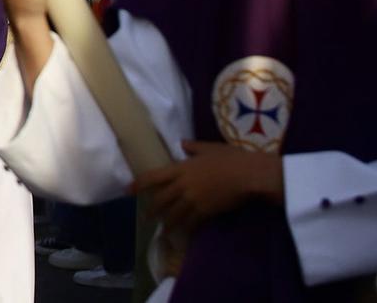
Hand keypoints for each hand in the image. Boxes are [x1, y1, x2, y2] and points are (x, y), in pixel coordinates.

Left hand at [131, 140, 281, 232]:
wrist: (248, 175)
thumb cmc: (230, 158)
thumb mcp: (209, 148)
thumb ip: (193, 147)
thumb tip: (182, 143)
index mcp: (181, 168)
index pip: (153, 176)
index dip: (139, 184)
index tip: (128, 190)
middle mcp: (183, 184)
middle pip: (161, 199)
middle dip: (151, 210)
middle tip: (145, 218)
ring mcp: (193, 199)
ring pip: (174, 214)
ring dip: (167, 223)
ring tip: (163, 230)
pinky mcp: (205, 211)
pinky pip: (191, 222)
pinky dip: (186, 229)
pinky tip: (184, 233)